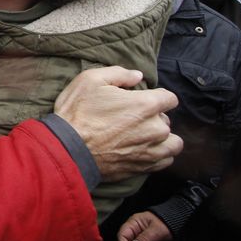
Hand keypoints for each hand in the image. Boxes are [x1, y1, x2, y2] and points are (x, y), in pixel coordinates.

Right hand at [54, 66, 182, 181]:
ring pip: (172, 143)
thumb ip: (118, 73)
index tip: (142, 99)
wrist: (67, 149)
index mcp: (146, 104)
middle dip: (154, 117)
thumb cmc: (77, 113)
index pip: (170, 98)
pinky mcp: (143, 167)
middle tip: (132, 118)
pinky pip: (165, 161)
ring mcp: (151, 150)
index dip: (156, 96)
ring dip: (162, 138)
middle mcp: (155, 128)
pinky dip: (159, 155)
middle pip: (167, 120)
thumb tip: (137, 76)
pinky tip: (145, 150)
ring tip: (144, 136)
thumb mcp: (90, 80)